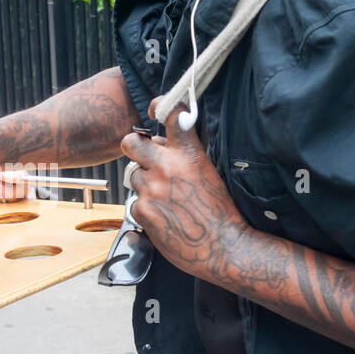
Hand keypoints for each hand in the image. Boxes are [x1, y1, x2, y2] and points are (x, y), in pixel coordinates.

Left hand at [118, 99, 249, 280]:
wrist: (223, 247)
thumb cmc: (221, 212)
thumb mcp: (209, 173)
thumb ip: (185, 157)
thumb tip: (164, 146)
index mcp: (188, 155)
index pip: (173, 115)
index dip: (160, 106)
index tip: (155, 110)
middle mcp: (167, 167)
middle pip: (131, 143)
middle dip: (134, 147)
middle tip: (143, 157)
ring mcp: (152, 189)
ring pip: (134, 176)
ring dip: (144, 184)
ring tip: (165, 199)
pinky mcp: (143, 211)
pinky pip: (135, 203)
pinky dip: (146, 209)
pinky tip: (164, 217)